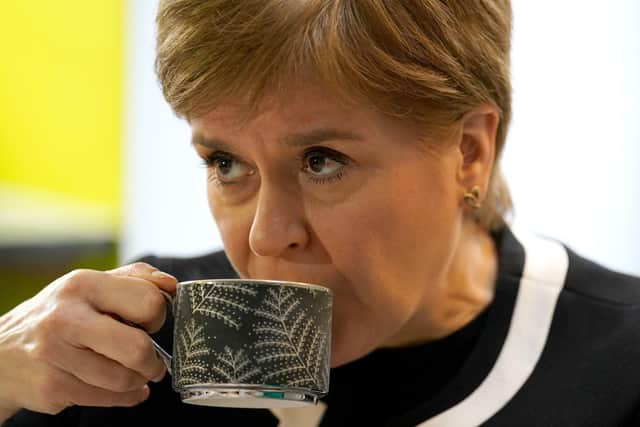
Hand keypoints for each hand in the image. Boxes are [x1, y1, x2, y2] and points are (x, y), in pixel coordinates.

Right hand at [0, 262, 177, 419]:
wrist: (1, 353)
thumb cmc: (57, 316)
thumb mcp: (90, 286)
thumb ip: (135, 278)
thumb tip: (171, 285)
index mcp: (83, 285)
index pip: (147, 301)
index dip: (158, 316)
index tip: (151, 323)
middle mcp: (66, 317)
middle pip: (137, 347)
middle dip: (154, 360)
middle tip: (154, 362)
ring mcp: (56, 354)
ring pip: (124, 378)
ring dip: (139, 380)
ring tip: (136, 374)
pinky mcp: (52, 387)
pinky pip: (107, 399)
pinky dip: (126, 397)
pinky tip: (125, 390)